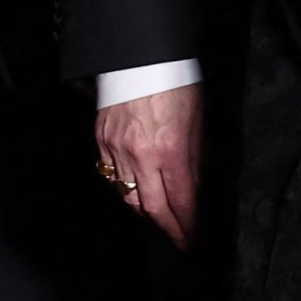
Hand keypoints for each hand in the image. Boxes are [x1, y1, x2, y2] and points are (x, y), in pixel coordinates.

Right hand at [94, 85, 205, 249]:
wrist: (141, 59)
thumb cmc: (177, 86)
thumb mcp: (198, 124)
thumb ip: (195, 160)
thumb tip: (195, 190)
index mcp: (171, 151)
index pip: (182, 202)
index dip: (189, 225)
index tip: (195, 239)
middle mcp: (141, 155)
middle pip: (152, 208)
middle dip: (168, 229)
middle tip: (179, 240)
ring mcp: (117, 149)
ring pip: (127, 196)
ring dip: (145, 212)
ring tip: (160, 221)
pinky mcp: (102, 140)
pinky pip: (110, 176)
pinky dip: (123, 189)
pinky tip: (135, 194)